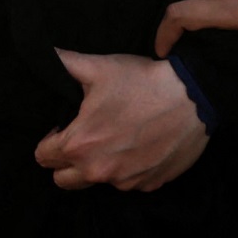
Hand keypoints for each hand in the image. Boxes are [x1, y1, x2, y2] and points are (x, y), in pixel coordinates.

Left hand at [33, 51, 208, 191]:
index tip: (65, 127)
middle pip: (63, 179)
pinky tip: (140, 145)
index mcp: (79, 145)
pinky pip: (129, 182)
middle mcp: (98, 170)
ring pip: (98, 182)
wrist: (194, 96)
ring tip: (116, 139)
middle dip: (66, 162)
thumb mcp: (100, 67)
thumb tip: (44, 53)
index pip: (42, 157)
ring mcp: (126, 182)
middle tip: (84, 138)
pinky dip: (129, 169)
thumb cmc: (144, 81)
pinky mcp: (149, 184)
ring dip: (99, 166)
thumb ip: (64, 63)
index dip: (50, 139)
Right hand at [156, 0, 237, 90]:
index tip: (164, 53)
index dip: (164, 33)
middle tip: (189, 55)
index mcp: (234, 4)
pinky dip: (210, 1)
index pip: (181, 13)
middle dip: (179, 29)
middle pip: (186, 4)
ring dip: (195, 14)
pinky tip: (231, 16)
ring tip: (209, 39)